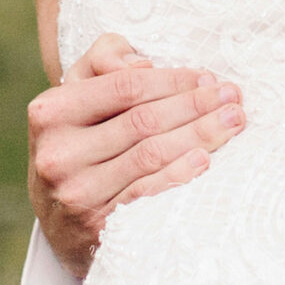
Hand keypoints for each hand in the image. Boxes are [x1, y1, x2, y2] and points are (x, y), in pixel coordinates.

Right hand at [27, 32, 246, 273]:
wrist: (58, 215)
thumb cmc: (80, 138)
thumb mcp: (79, 91)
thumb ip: (105, 58)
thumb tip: (143, 62)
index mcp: (51, 113)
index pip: (125, 86)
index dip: (172, 79)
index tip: (207, 76)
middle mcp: (58, 154)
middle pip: (143, 121)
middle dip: (196, 105)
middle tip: (233, 96)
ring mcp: (76, 193)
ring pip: (151, 155)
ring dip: (200, 135)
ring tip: (233, 121)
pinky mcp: (96, 226)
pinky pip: (147, 193)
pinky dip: (179, 174)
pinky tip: (206, 159)